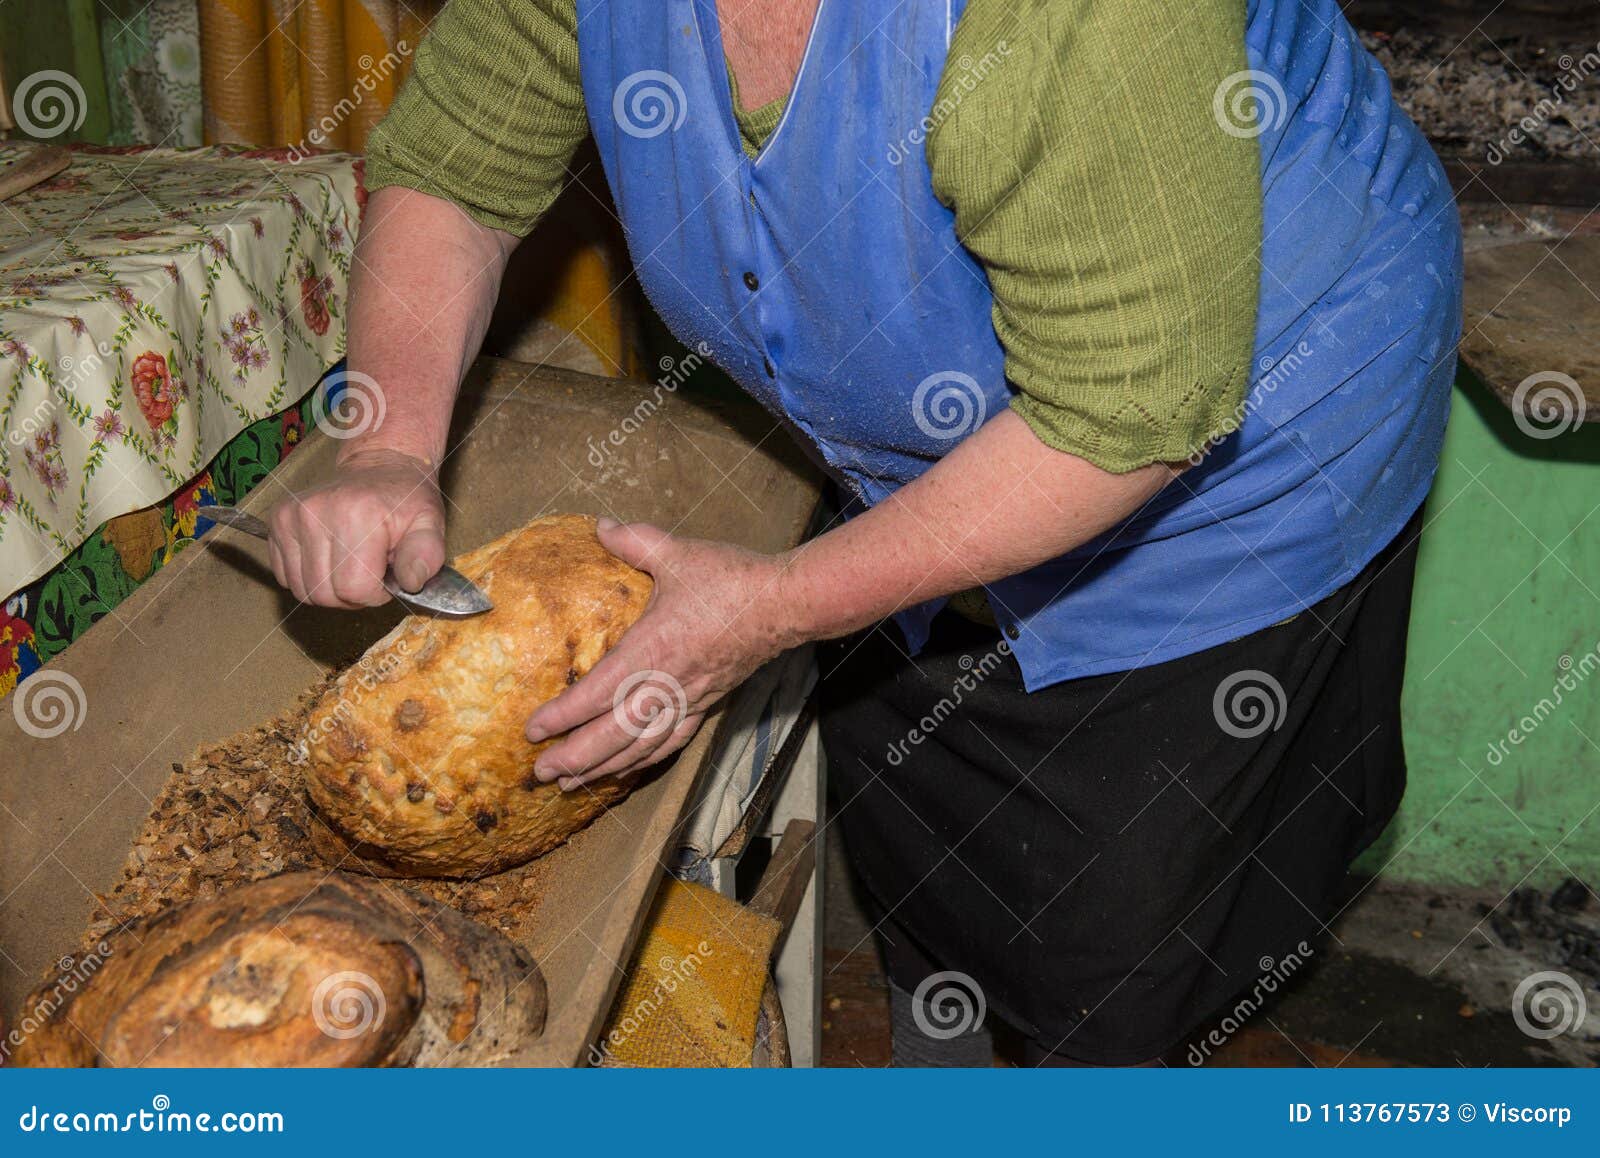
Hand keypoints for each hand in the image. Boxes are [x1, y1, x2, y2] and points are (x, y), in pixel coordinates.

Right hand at [266, 448, 445, 607]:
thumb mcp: (429, 523)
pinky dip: (308, 577)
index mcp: (358, 515)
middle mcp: (317, 513)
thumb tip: (412, 582)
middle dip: (351, 595)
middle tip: (369, 572)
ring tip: (351, 564)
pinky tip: (330, 557)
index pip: (353, 589)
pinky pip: (284, 575)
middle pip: (324, 594)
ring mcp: (291, 515)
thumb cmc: (405, 498)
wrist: (379, 464)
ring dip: (329, 588)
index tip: (385, 576)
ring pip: (302, 590)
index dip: (374, 594)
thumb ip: (427, 555)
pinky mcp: (278, 520)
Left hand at [525, 519, 798, 789]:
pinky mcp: (707, 703)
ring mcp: (689, 699)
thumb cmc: (733, 580)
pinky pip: (671, 742)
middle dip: (575, 758)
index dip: (563, 716)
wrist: (785, 603)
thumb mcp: (678, 553)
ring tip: (572, 784)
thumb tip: (601, 527)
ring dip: (604, 768)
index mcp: (653, 649)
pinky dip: (644, 761)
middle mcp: (667, 684)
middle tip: (542, 773)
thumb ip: (635, 541)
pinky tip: (626, 770)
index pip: (598, 693)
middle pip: (614, 734)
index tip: (533, 731)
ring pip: (641, 746)